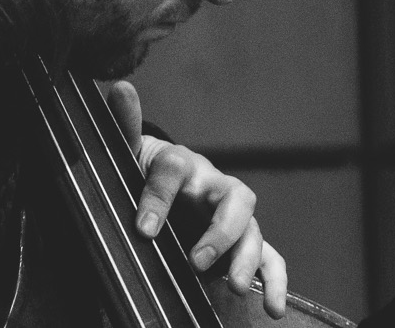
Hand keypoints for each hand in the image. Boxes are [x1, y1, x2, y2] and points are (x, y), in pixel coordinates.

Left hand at [102, 79, 288, 319]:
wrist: (168, 186)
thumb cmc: (145, 173)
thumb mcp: (129, 155)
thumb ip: (124, 128)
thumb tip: (120, 88)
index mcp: (183, 164)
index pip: (175, 171)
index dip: (159, 198)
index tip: (143, 228)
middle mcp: (214, 187)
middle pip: (234, 197)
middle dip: (220, 230)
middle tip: (197, 259)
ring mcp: (233, 216)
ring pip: (253, 228)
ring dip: (246, 256)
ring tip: (233, 286)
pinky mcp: (243, 243)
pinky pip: (270, 258)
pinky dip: (275, 281)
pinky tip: (271, 307)